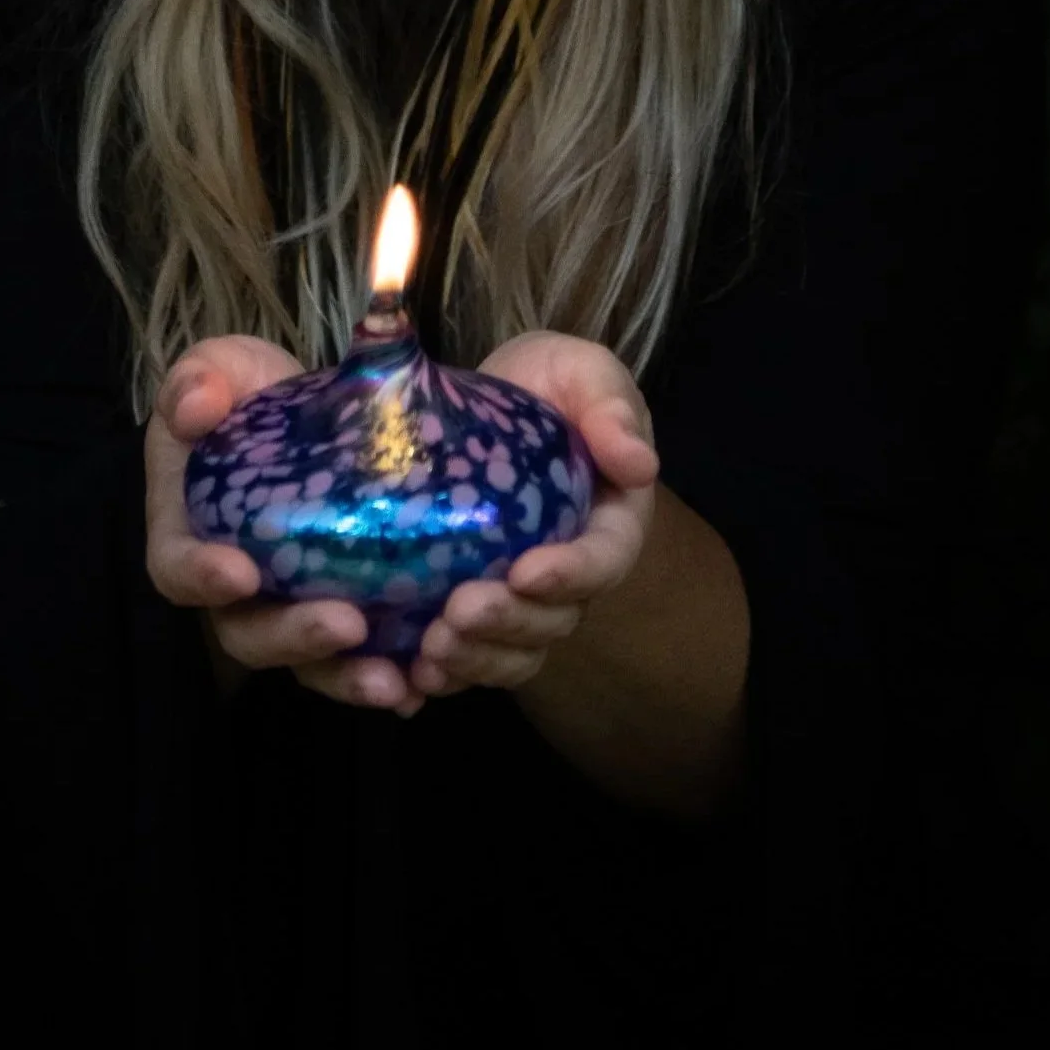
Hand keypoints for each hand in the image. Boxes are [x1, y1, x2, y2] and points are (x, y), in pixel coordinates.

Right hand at [142, 335, 426, 716]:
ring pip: (306, 662)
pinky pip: (357, 662)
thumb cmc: (248, 398)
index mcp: (190, 531)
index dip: (203, 577)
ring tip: (395, 680)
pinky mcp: (342, 617)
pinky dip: (387, 677)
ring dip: (346, 677)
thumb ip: (198, 380)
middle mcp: (234, 589)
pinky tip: (424, 686)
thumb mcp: (220, 370)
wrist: (304, 417)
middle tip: (346, 624)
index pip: (180, 568)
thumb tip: (198, 405)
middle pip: (249, 633)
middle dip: (294, 636)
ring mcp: (288, 609)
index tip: (240, 573)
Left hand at [408, 330, 658, 701]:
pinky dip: (443, 674)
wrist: (493, 398)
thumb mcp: (582, 373)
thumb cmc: (548, 384)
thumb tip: (640, 462)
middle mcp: (568, 573)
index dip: (570, 575)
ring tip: (431, 646)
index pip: (602, 562)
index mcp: (606, 522)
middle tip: (458, 611)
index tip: (525, 572)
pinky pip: (466, 656)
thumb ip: (609, 406)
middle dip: (509, 623)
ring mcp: (520, 597)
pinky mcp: (472, 606)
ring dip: (475, 658)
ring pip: (512, 651)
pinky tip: (409, 676)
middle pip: (553, 619)